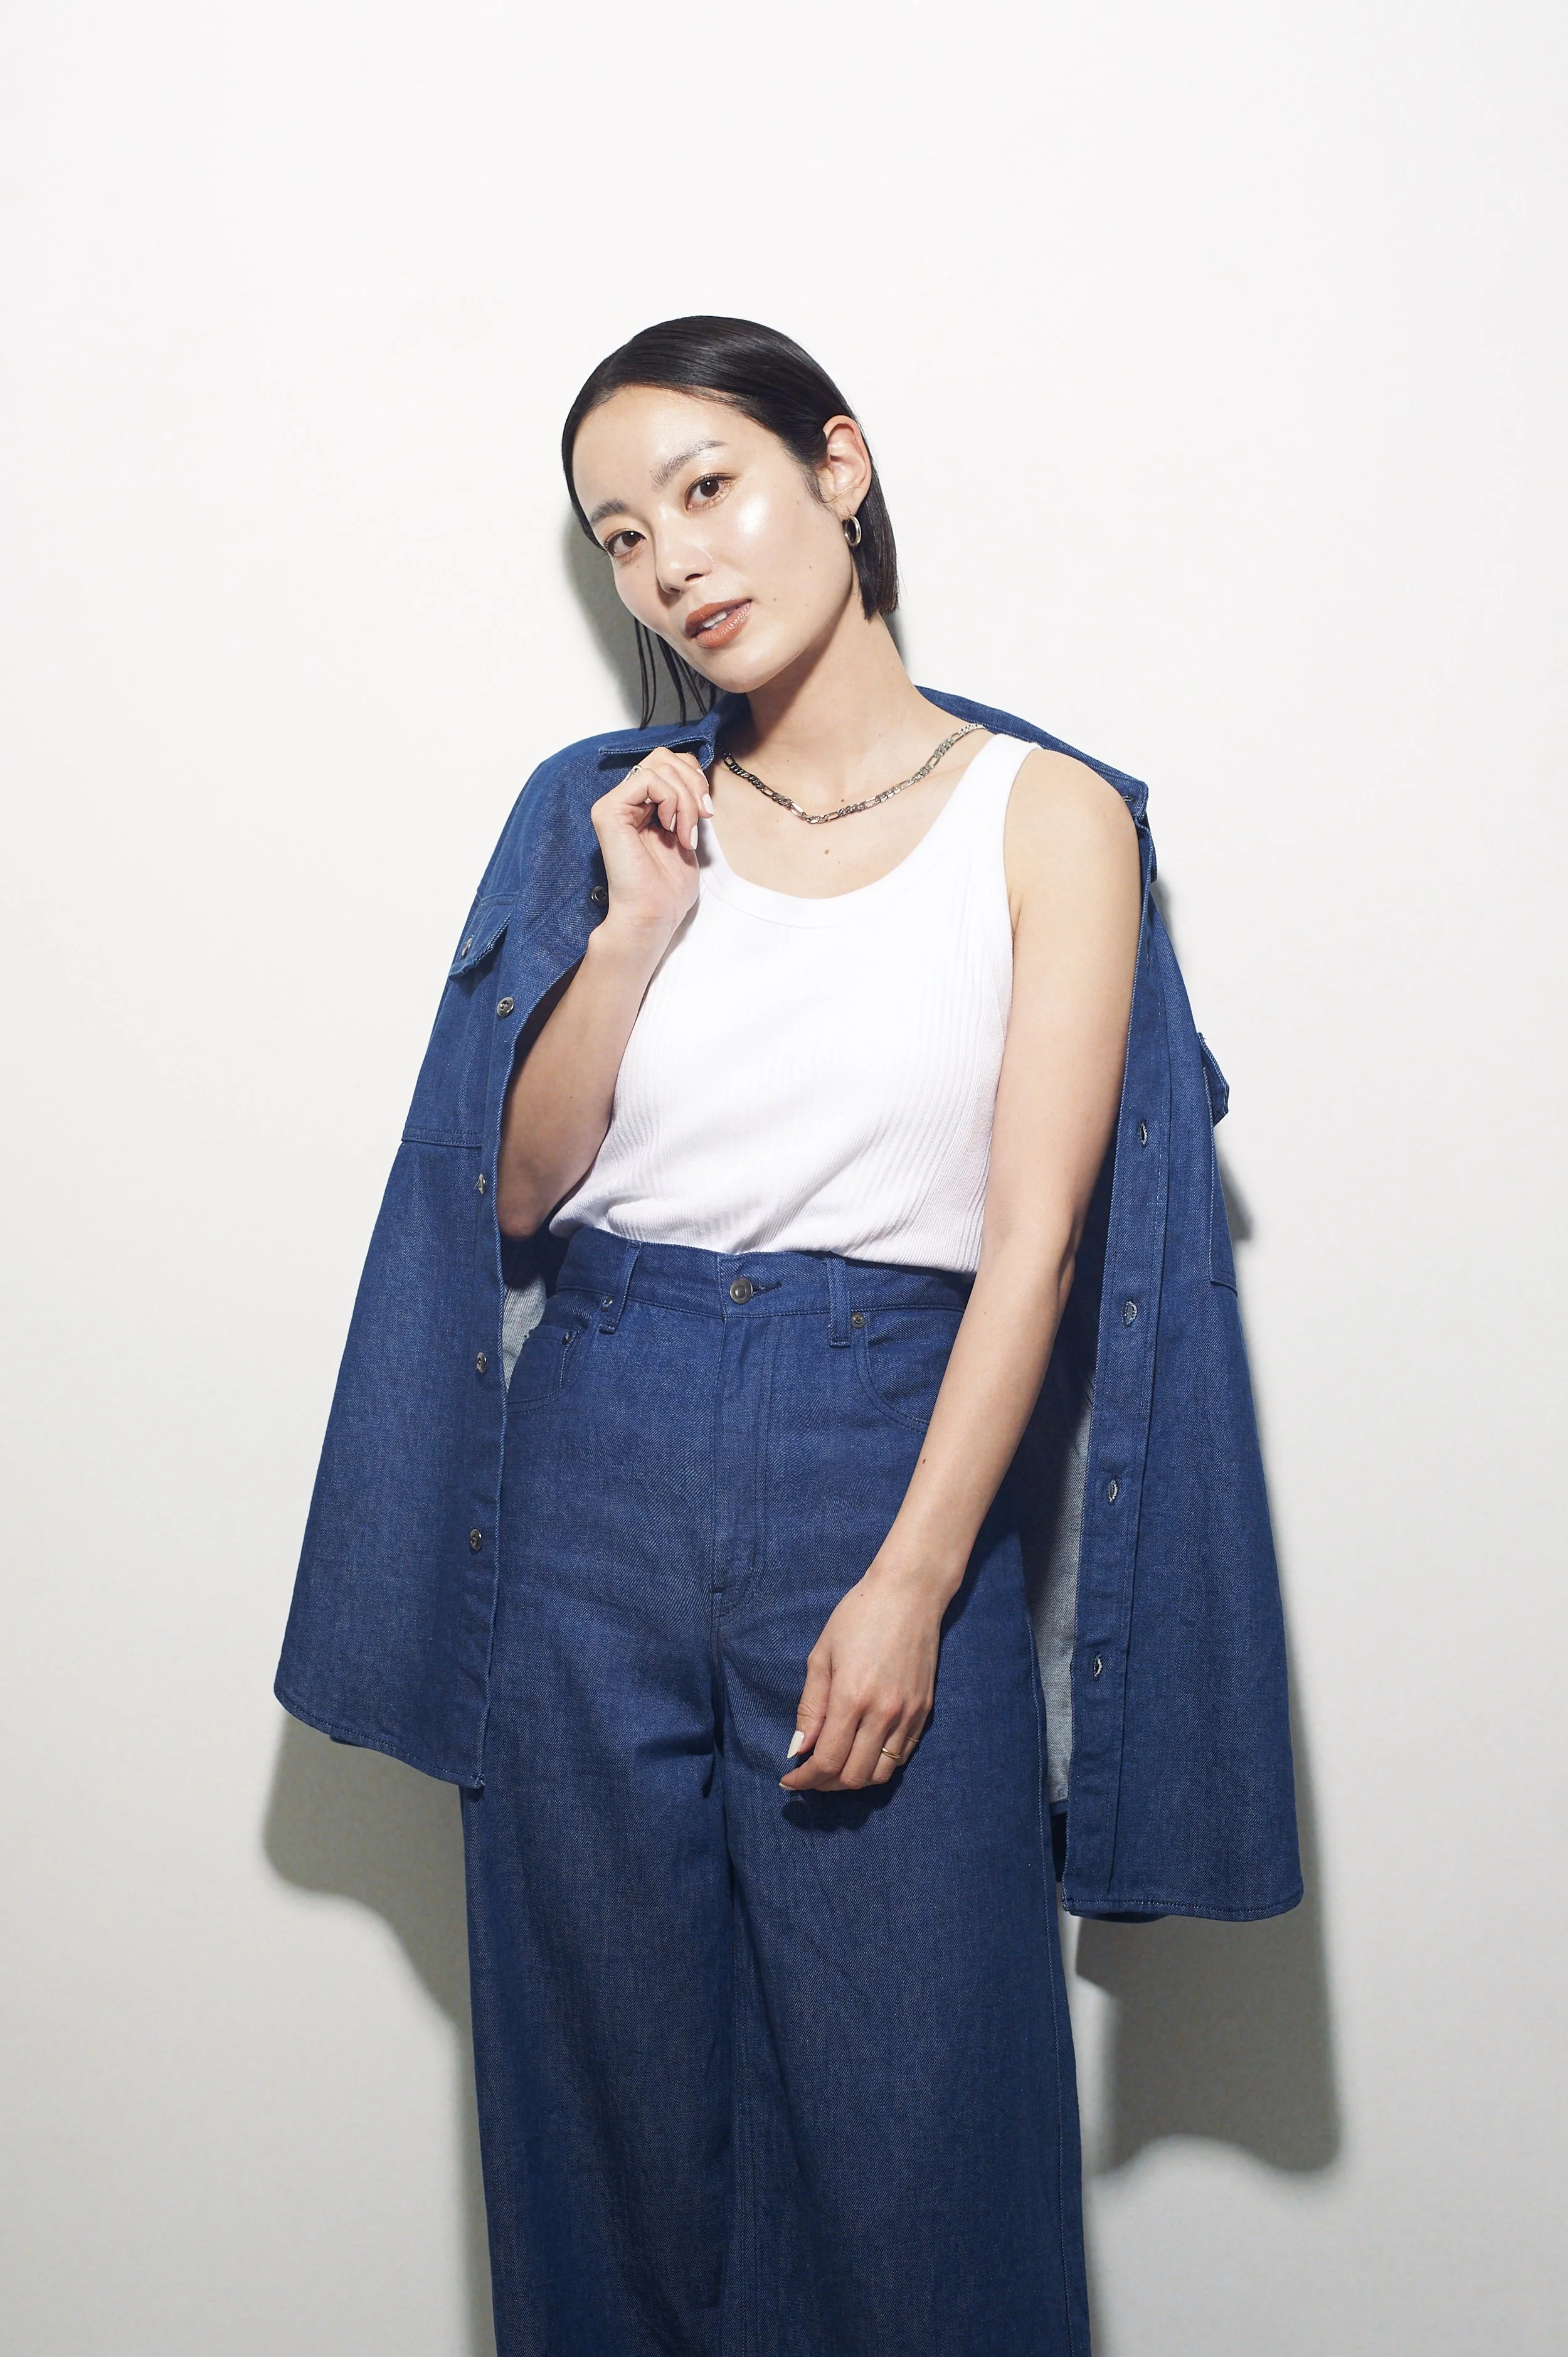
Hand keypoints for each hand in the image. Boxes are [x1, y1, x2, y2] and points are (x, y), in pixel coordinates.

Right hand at [590, 749, 710, 946]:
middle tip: (702, 817)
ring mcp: (615, 804)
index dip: (694, 777)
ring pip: (659, 766)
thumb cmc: (668, 886)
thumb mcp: (687, 832)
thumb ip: (686, 802)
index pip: (669, 763)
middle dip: (693, 783)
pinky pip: (648, 779)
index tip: (707, 811)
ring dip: (685, 798)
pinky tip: (670, 827)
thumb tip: (698, 775)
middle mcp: (626, 801)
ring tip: (686, 832)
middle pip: (664, 757)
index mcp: (643, 805)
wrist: (653, 914)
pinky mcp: (609, 810)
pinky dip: (670, 800)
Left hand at [779, 1557, 949, 1792]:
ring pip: (880, 1774)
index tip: (788, 1781)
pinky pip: (901, 1757)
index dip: (804, 1780)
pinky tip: (862, 1753)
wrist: (910, 1594)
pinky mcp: (924, 1711)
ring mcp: (908, 1715)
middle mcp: (883, 1713)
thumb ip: (810, 1707)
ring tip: (834, 1768)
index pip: (826, 1761)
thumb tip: (798, 1749)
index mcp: (852, 1697)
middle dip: (824, 1785)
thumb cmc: (858, 1616)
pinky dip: (878, 1766)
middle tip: (808, 1776)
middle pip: (853, 1777)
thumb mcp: (822, 1656)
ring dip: (853, 1780)